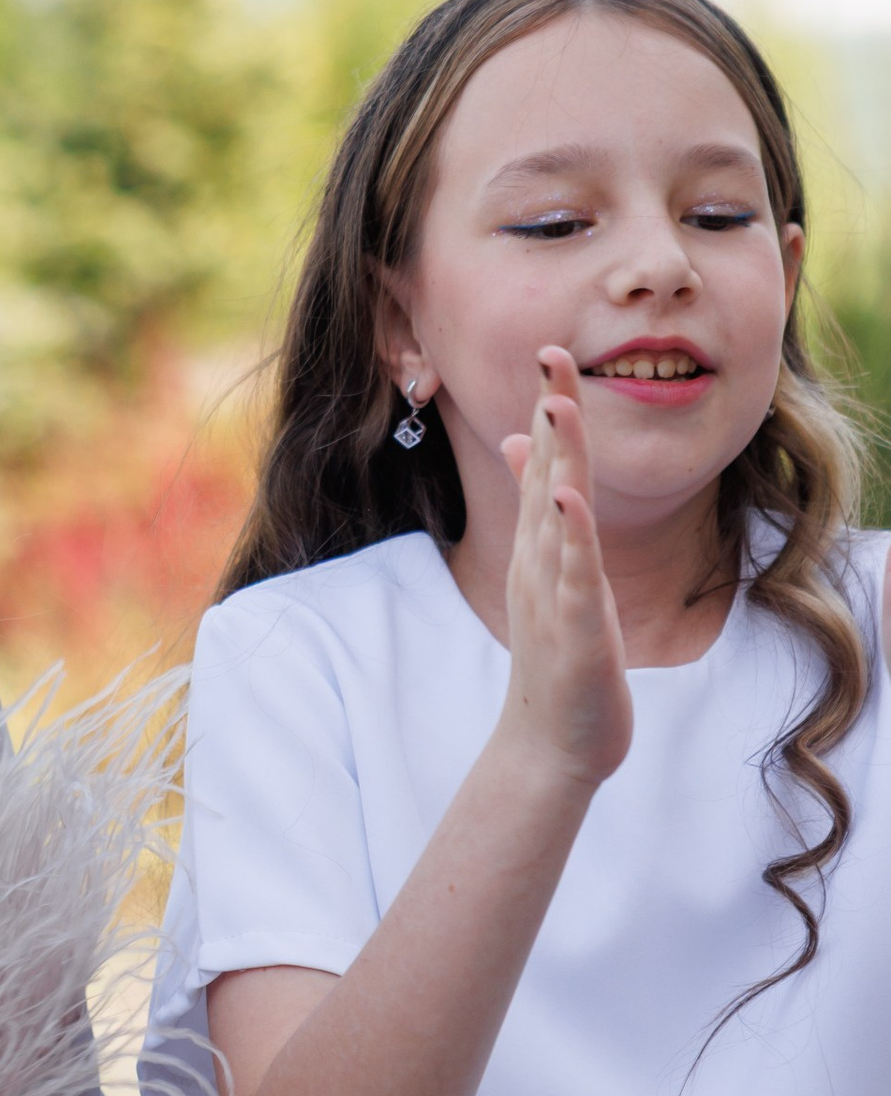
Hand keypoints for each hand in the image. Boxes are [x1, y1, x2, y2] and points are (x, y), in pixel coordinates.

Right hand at [498, 348, 631, 795]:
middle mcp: (542, 559)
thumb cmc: (561, 661)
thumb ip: (540, 512)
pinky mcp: (570, 626)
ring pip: (556, 513)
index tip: (553, 352)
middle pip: (548, 472)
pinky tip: (567, 499)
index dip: (549, 407)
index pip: (547, 464)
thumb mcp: (551, 576)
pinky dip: (568, 535)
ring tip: (557, 403)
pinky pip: (571, 573)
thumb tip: (524, 447)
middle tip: (551, 351)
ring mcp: (553, 590)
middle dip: (552, 410)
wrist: (551, 743)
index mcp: (544, 547)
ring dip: (556, 458)